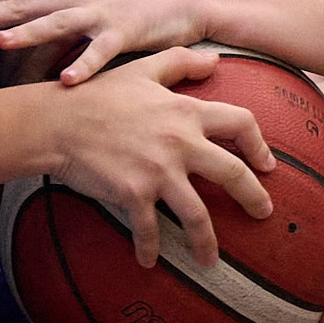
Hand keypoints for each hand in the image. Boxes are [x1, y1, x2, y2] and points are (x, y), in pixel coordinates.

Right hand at [47, 45, 273, 266]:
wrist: (56, 122)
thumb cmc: (98, 94)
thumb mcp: (143, 69)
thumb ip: (181, 62)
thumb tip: (215, 60)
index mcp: (186, 112)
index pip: (241, 123)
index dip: (259, 144)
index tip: (267, 163)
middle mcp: (179, 143)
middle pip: (232, 174)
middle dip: (254, 197)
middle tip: (263, 213)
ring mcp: (158, 171)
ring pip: (197, 214)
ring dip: (207, 241)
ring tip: (210, 259)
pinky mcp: (133, 194)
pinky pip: (149, 230)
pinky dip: (150, 249)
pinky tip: (149, 261)